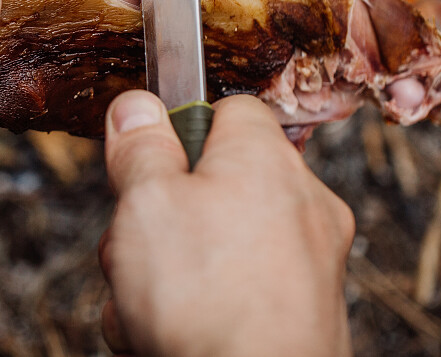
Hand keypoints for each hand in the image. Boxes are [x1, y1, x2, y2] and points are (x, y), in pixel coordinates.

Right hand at [99, 91, 353, 356]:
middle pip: (215, 186)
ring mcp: (310, 263)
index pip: (226, 109)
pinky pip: (239, 293)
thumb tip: (137, 106)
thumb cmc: (207, 298)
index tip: (143, 164)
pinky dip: (202, 312)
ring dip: (170, 275)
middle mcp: (302, 202)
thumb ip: (140, 147)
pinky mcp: (306, 315)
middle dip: (161, 220)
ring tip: (145, 308)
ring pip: (218, 247)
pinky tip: (168, 337)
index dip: (177, 133)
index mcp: (266, 156)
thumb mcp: (145, 200)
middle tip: (131, 250)